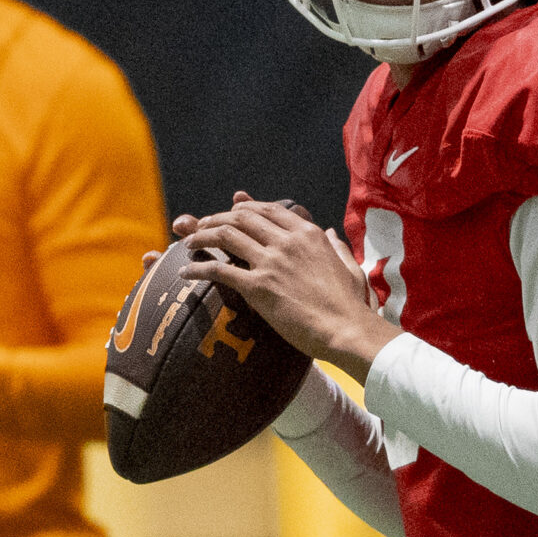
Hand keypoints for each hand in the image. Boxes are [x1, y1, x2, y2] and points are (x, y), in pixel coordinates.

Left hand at [177, 192, 396, 379]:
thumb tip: (331, 233)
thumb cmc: (351, 305)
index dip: (246, 207)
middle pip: (242, 218)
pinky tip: (186, 273)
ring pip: (226, 236)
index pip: (269, 210)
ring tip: (190, 243)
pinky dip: (198, 269)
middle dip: (217, 218)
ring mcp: (271, 262)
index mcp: (309, 234)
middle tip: (202, 226)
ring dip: (203, 236)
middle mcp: (287, 242)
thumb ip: (337, 247)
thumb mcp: (349, 267)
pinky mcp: (258, 287)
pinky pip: (219, 270)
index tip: (231, 209)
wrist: (346, 330)